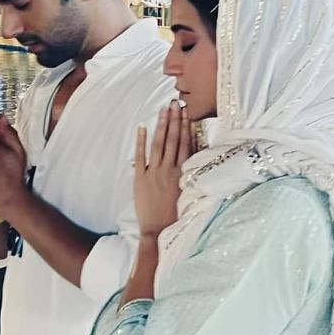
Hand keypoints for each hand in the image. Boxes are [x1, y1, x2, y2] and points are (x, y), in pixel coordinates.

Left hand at [134, 101, 191, 237]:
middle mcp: (170, 170)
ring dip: (161, 125)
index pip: (186, 144)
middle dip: (174, 119)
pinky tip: (142, 127)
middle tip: (175, 102)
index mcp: (183, 173)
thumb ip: (189, 176)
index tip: (186, 112)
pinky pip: (140, 156)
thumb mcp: (187, 193)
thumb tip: (193, 159)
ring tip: (163, 109)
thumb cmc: (176, 216)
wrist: (159, 231)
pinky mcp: (140, 178)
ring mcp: (155, 173)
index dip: (186, 127)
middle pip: (173, 139)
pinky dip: (141, 141)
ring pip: (159, 144)